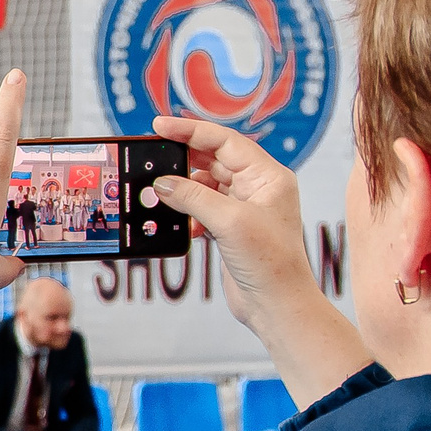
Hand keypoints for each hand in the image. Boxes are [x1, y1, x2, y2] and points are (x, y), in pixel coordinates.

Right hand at [150, 116, 372, 399]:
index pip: (225, 141)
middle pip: (213, 160)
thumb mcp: (229, 222)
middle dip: (183, 160)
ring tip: (161, 196)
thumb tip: (162, 184)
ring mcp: (244, 209)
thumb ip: (193, 196)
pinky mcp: (231, 229)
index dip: (191, 130)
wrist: (278, 305)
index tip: (159, 125)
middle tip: (152, 158)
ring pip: (204, 185)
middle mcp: (258, 188)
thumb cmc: (269, 263)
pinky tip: (179, 223)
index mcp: (268, 177)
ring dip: (182, 191)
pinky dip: (186, 212)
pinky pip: (201, 209)